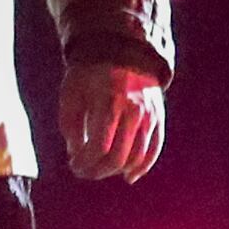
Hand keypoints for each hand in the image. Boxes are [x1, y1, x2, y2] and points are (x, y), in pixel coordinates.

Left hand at [61, 61, 163, 181]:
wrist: (121, 52)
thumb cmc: (88, 75)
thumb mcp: (71, 94)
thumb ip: (70, 126)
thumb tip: (76, 154)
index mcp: (108, 103)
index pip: (98, 146)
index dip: (84, 163)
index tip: (74, 166)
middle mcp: (133, 111)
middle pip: (118, 156)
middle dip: (98, 171)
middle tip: (84, 172)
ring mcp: (149, 115)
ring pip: (137, 156)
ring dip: (117, 170)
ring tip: (101, 172)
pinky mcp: (158, 118)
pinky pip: (154, 148)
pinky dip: (143, 166)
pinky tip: (129, 176)